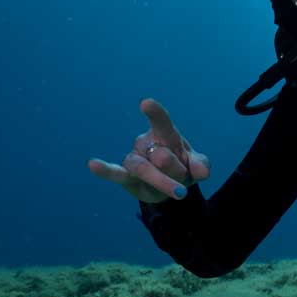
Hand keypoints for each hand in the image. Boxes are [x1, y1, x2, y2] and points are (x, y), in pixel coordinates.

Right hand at [87, 99, 211, 203]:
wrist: (170, 188)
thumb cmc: (183, 168)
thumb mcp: (196, 166)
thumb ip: (200, 165)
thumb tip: (203, 173)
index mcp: (165, 135)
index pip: (161, 121)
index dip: (155, 113)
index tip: (145, 103)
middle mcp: (147, 143)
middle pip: (160, 155)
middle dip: (177, 171)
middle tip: (186, 184)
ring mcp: (135, 159)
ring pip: (144, 168)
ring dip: (163, 181)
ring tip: (180, 193)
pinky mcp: (126, 177)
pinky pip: (114, 173)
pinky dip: (105, 170)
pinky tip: (93, 164)